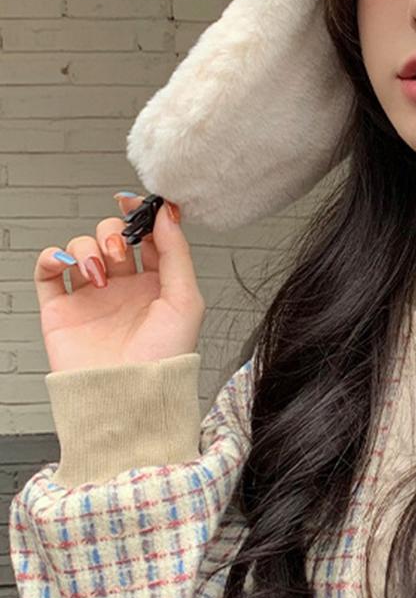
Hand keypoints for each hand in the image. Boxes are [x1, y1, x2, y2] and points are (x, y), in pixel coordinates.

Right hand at [34, 194, 204, 373]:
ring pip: (80, 247)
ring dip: (87, 247)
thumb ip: (177, 253)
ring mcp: (90, 296)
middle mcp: (123, 286)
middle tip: (119, 251)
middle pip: (111, 236)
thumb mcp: (187, 300)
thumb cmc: (163, 358)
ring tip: (99, 272)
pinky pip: (47, 270)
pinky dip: (52, 256)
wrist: (127, 396)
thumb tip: (168, 214)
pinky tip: (69, 264)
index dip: (142, 216)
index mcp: (156, 283)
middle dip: (113, 233)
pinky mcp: (60, 309)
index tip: (137, 202)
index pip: (148, 237)